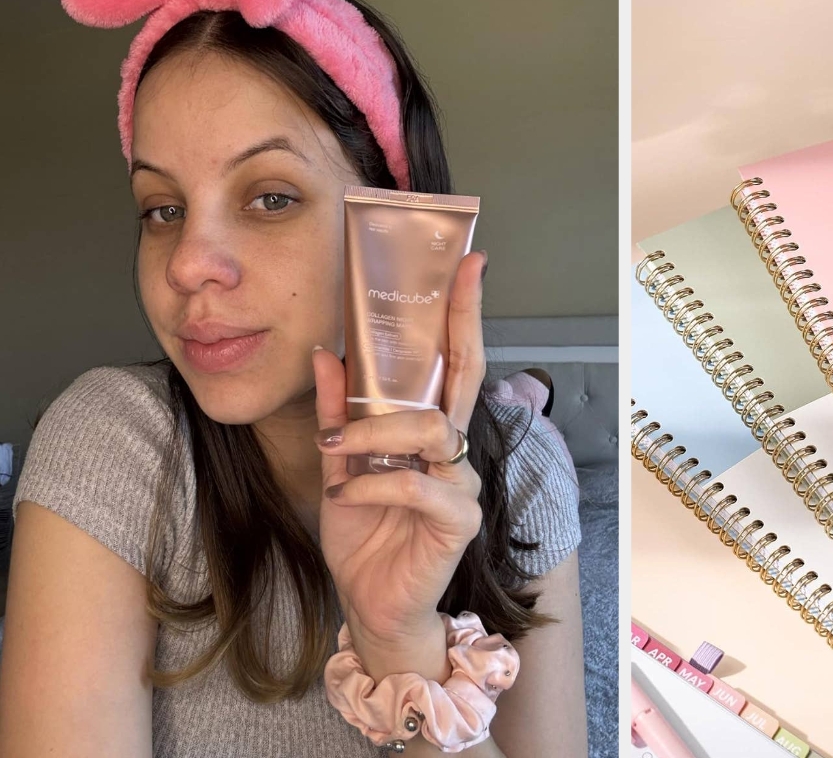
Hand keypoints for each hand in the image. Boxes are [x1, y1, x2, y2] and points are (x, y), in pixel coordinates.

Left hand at [312, 251, 488, 678]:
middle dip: (463, 324)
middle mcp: (452, 450)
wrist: (368, 603)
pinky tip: (348, 495)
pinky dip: (375, 485)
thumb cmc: (364, 533)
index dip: (462, 315)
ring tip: (335, 451)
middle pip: (465, 378)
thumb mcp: (338, 465)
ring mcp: (460, 483)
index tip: (470, 265)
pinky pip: (418, 486)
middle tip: (459, 281)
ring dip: (375, 434)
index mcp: (426, 431)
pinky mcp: (457, 520)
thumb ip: (336, 411)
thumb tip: (326, 350)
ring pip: (432, 430)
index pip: (452, 363)